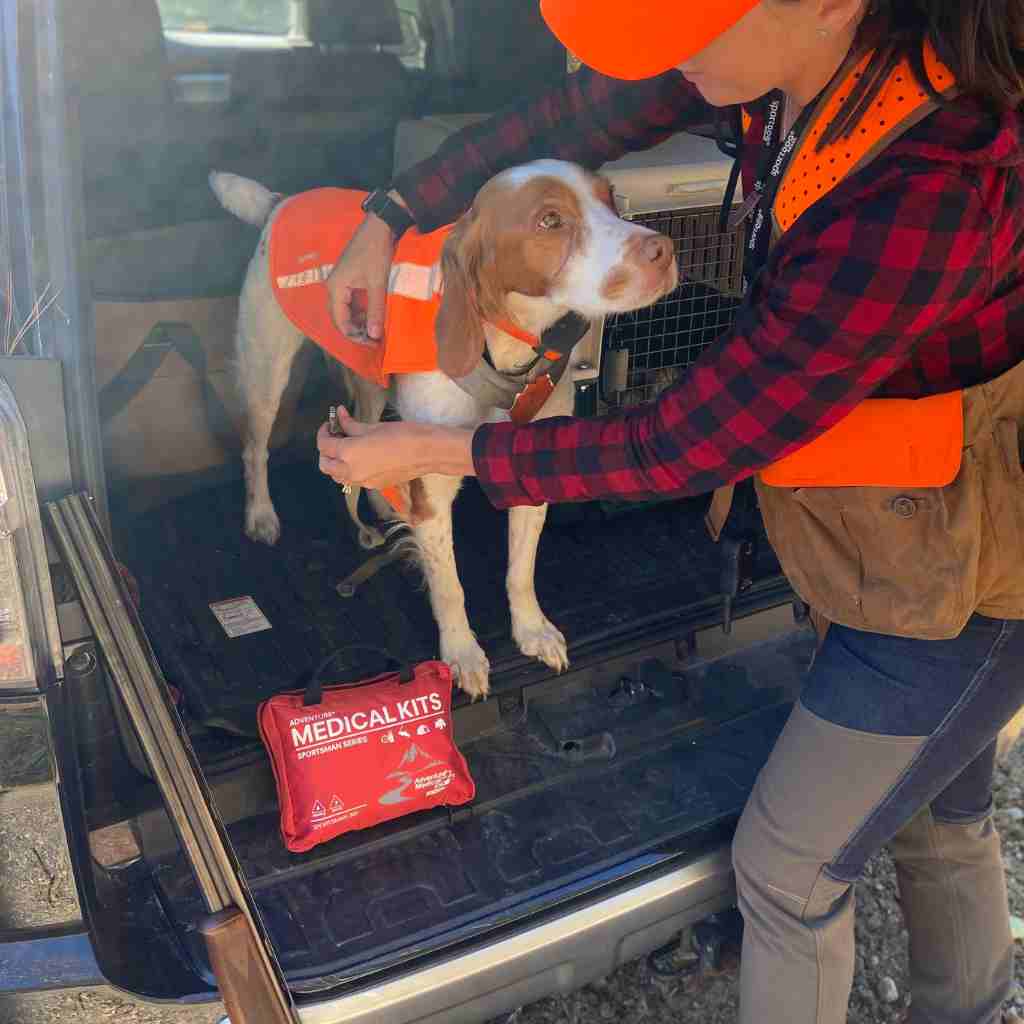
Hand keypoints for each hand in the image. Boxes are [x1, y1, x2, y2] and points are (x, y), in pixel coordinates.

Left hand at [317, 407, 475, 488]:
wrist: (426, 452)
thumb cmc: (402, 435)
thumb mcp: (372, 426)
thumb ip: (350, 424)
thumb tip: (339, 415)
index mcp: (348, 453)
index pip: (324, 445)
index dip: (324, 432)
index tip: (330, 424)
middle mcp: (351, 471)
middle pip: (325, 465)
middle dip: (326, 451)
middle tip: (335, 436)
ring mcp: (363, 481)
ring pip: (337, 476)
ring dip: (336, 463)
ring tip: (347, 447)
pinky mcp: (374, 486)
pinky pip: (354, 480)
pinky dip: (350, 470)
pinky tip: (361, 457)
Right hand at [325, 215, 395, 341]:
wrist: (380, 227)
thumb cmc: (376, 252)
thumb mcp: (378, 283)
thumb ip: (376, 310)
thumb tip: (375, 335)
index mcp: (335, 287)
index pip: (340, 321)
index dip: (355, 336)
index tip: (372, 343)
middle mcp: (333, 286)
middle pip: (341, 318)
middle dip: (356, 331)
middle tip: (375, 341)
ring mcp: (341, 283)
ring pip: (347, 311)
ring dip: (360, 322)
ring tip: (376, 331)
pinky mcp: (350, 280)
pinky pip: (352, 302)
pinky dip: (362, 312)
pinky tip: (375, 317)